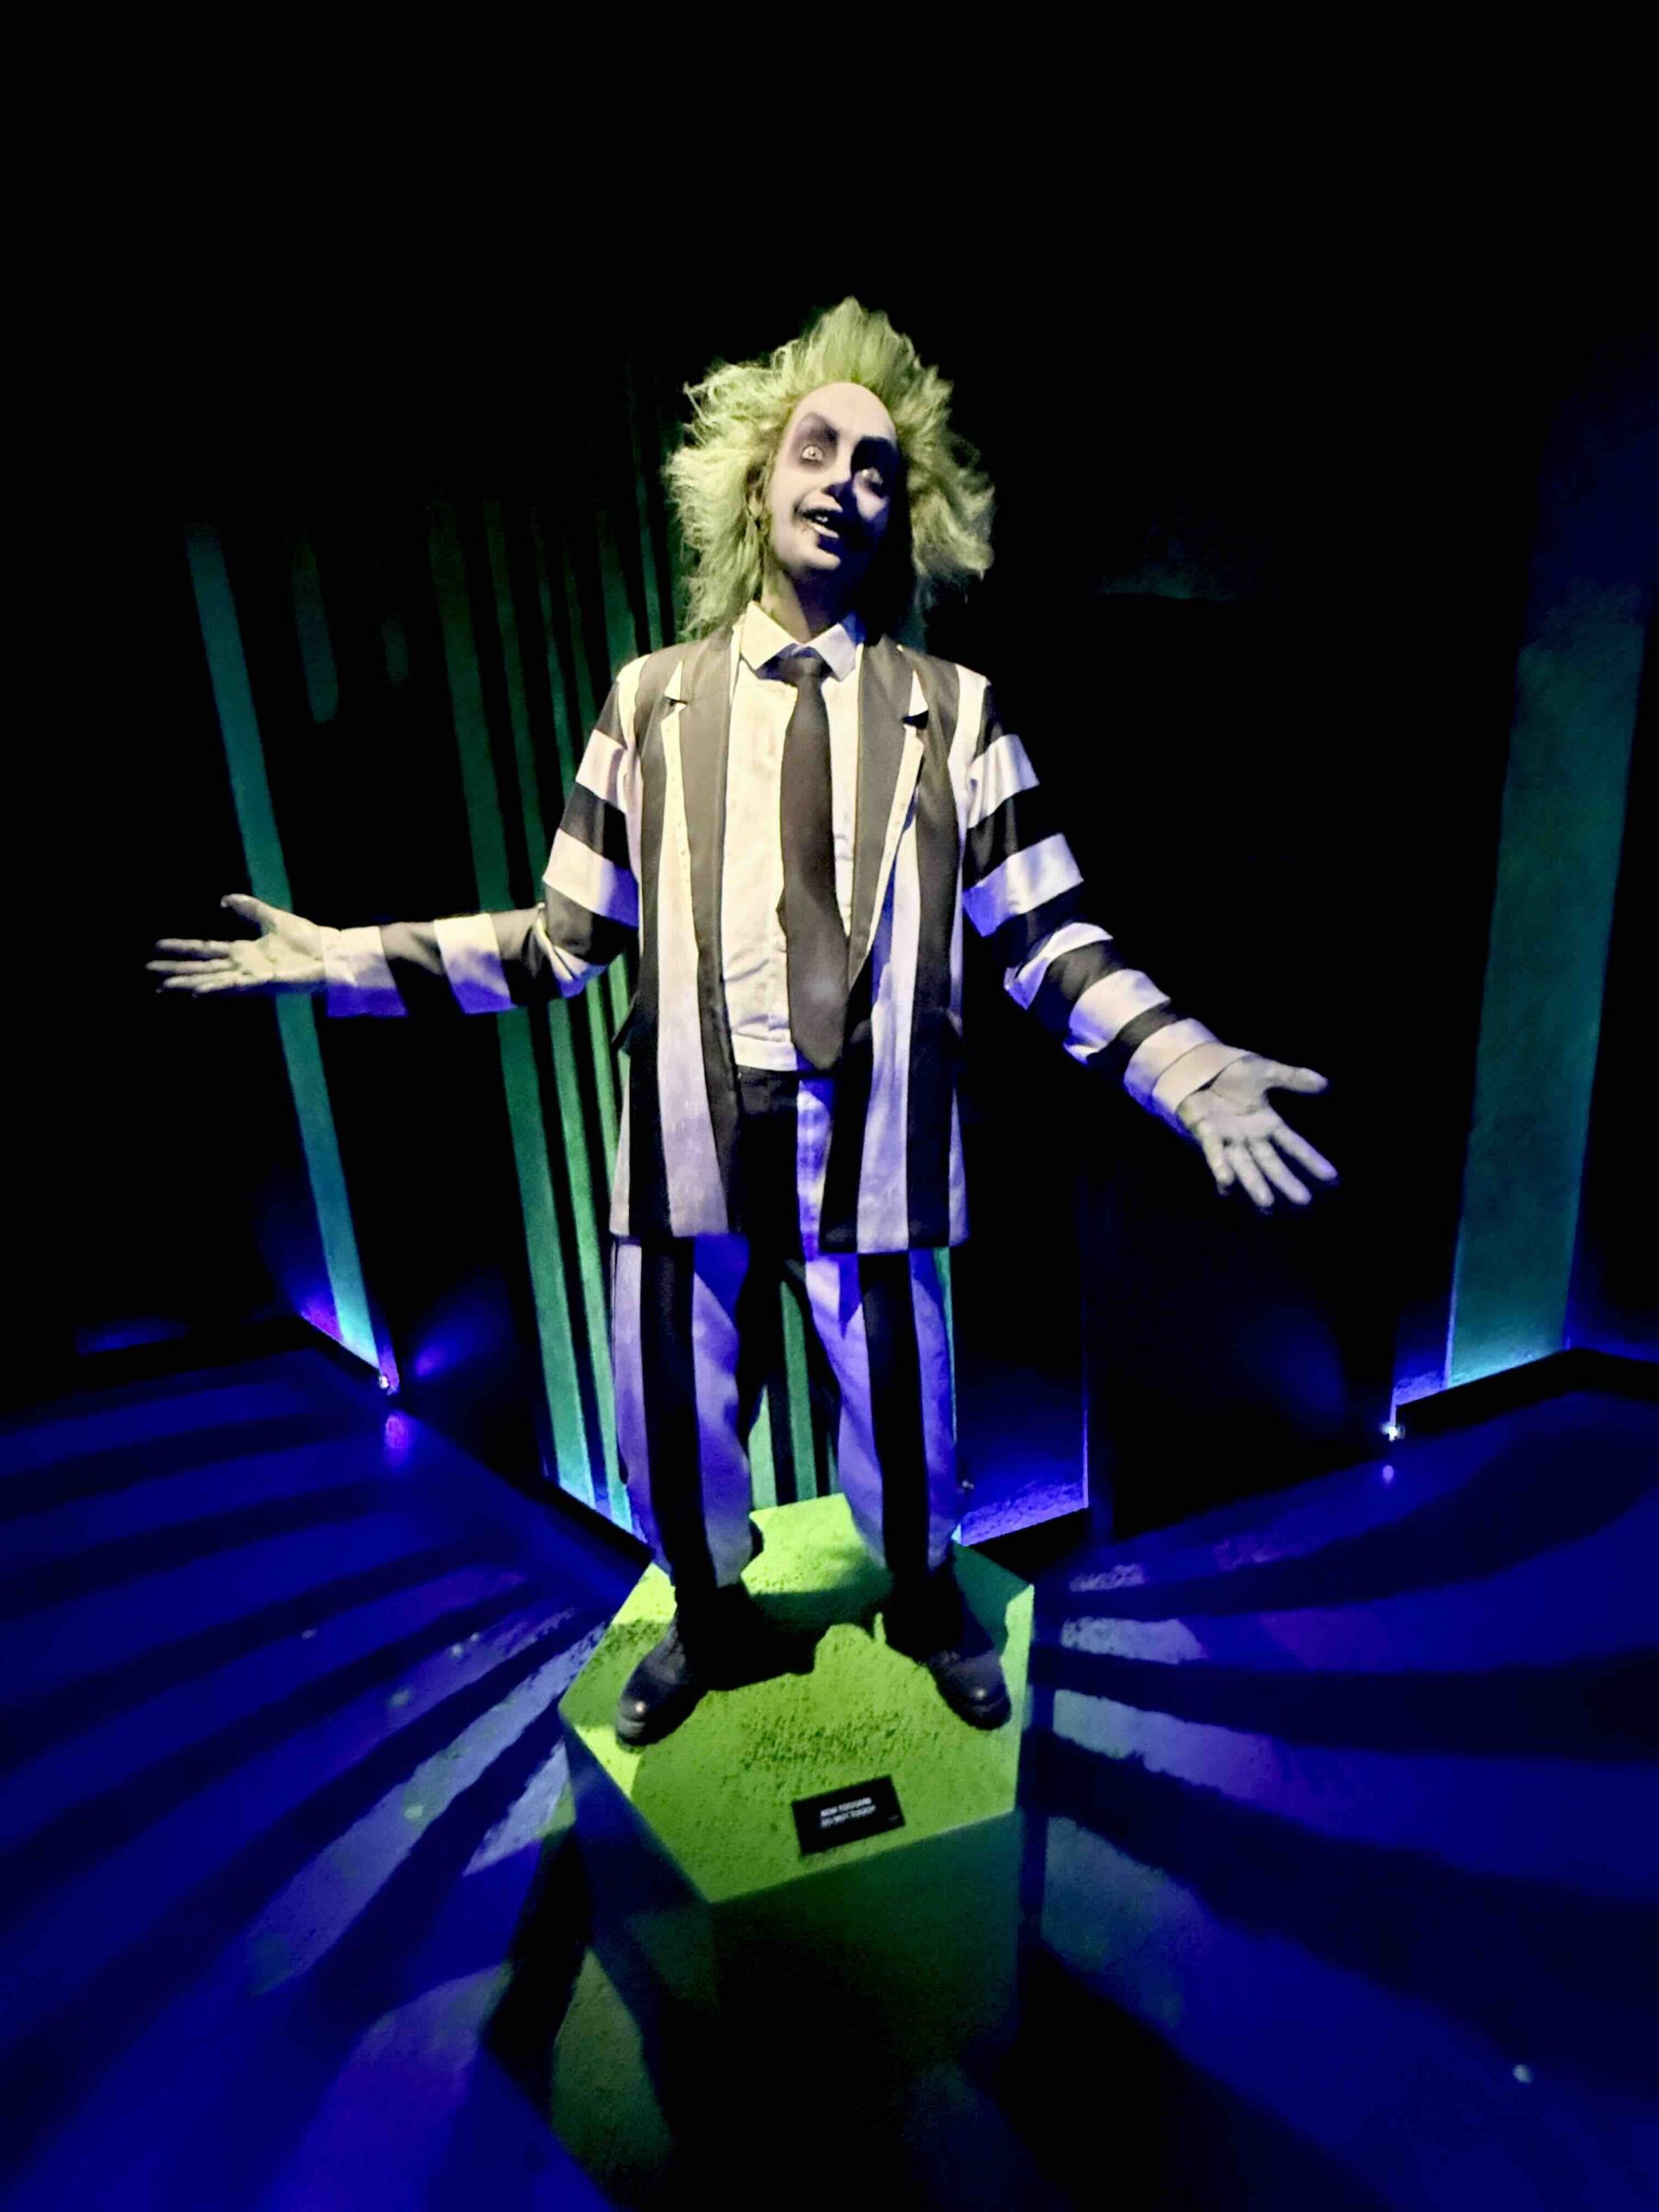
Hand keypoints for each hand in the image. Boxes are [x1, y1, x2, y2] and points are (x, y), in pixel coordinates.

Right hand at [148, 894, 325, 998]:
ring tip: (163, 987)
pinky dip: (215, 988)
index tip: (157, 947)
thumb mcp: (271, 917)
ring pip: (210, 980)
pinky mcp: (262, 984)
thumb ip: (248, 908)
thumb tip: (222, 900)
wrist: (329, 953)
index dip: (181, 949)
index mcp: (243, 952)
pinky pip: (234, 987)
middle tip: (149, 972)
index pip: (204, 950)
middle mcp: (241, 966)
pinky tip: (196, 991)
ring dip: (186, 983)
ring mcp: (250, 977)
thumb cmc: (307, 939)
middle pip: (200, 968)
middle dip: (174, 970)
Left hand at [1176, 1054, 1337, 1211]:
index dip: (1310, 1160)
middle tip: (1303, 1201)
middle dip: (1285, 1181)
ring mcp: (1228, 1138)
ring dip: (1254, 1184)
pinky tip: (1226, 1182)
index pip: (1293, 1145)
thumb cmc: (1233, 1073)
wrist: (1199, 1066)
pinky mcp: (1206, 1133)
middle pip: (1270, 1163)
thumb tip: (1326, 1083)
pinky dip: (1220, 1165)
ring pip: (1244, 1166)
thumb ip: (1293, 1078)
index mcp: (1267, 1123)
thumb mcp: (1266, 1071)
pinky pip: (1215, 1152)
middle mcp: (1250, 1137)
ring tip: (1266, 1203)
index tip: (1331, 1178)